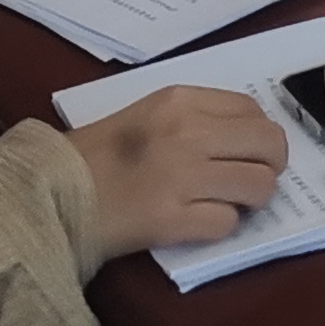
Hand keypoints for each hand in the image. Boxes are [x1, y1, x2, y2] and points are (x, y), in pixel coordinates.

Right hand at [70, 85, 287, 258]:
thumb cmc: (100, 152)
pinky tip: (197, 220)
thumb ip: (198, 117)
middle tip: (250, 180)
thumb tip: (250, 137)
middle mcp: (187, 132)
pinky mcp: (173, 219)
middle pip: (268, 146)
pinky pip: (227, 223)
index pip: (254, 111)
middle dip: (269, 167)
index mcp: (180, 100)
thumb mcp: (150, 113)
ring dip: (249, 200)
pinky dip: (220, 225)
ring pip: (258, 186)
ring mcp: (182, 176)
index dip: (262, 136)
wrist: (55, 191)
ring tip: (226, 201)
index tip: (251, 152)